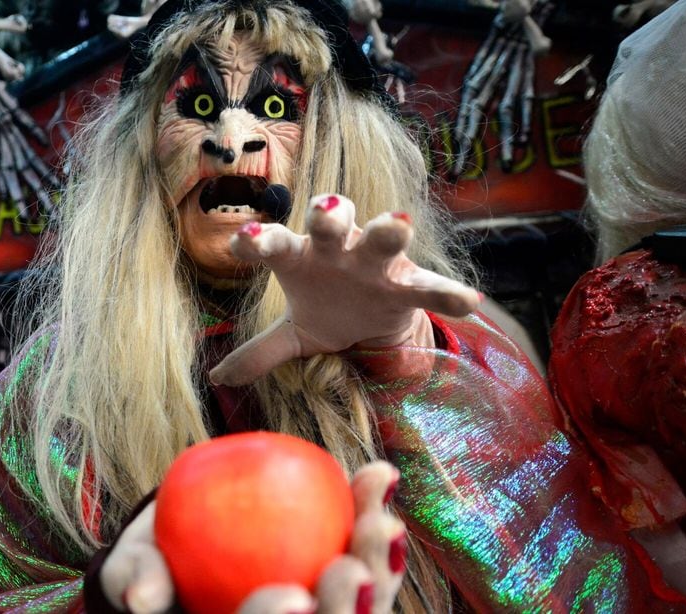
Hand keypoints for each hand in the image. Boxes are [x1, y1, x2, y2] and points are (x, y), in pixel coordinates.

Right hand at [101, 462, 408, 613]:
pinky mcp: (352, 581)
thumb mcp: (134, 568)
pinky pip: (372, 555)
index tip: (295, 599)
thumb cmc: (154, 560)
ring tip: (381, 520)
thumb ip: (136, 579)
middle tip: (354, 571)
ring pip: (368, 607)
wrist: (186, 540)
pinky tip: (378, 475)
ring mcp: (328, 610)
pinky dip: (372, 514)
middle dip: (350, 611)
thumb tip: (144, 597)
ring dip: (381, 565)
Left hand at [209, 194, 479, 386]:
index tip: (242, 243)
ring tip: (399, 223)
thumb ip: (260, 352)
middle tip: (325, 211)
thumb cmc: (327, 309)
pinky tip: (468, 304)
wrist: (373, 317)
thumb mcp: (294, 333)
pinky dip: (448, 293)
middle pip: (330, 221)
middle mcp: (338, 249)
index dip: (258, 241)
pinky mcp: (409, 284)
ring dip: (389, 228)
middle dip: (329, 213)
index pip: (274, 243)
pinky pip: (430, 285)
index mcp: (300, 257)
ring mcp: (376, 263)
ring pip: (381, 235)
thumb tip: (217, 377)